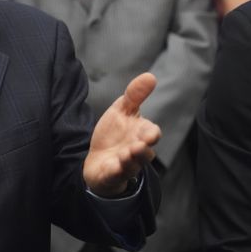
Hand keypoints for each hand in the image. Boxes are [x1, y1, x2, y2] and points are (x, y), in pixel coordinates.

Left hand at [83, 73, 161, 196]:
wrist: (99, 159)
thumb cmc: (114, 134)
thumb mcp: (122, 111)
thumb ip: (135, 95)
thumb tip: (150, 76)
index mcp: (141, 134)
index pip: (151, 134)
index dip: (151, 134)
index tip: (150, 133)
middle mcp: (136, 152)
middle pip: (145, 153)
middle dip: (143, 149)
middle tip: (139, 144)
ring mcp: (125, 165)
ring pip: (132, 165)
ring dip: (131, 160)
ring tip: (126, 153)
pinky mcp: (111, 175)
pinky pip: (115, 175)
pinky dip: (115, 171)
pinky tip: (112, 166)